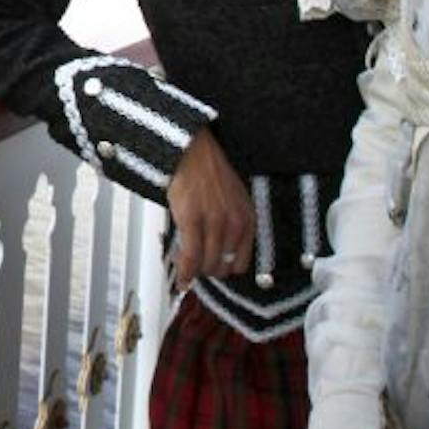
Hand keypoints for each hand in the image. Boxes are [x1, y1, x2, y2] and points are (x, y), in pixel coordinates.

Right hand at [166, 129, 254, 287]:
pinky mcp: (193, 220)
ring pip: (206, 264)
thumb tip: (219, 251)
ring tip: (186, 269)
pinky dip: (185, 271)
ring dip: (195, 272)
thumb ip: (231, 224)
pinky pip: (190, 256)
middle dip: (209, 271)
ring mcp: (214, 223)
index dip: (226, 269)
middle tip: (197, 268)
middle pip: (223, 266)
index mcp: (247, 218)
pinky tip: (181, 277)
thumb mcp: (233, 198)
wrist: (191, 151)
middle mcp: (234, 223)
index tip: (215, 270)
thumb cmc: (209, 171)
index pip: (242, 262)